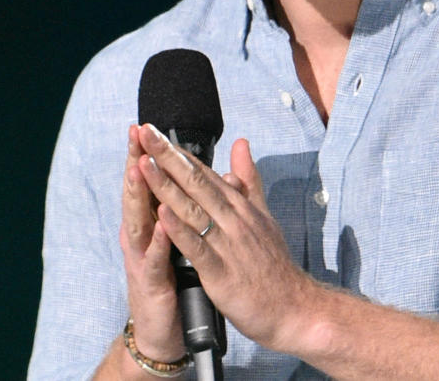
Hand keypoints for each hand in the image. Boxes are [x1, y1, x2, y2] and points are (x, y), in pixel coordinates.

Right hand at [118, 124, 184, 362]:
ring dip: (138, 194)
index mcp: (151, 224)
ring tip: (141, 167)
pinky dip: (158, 240)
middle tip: (136, 135)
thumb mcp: (180, 238)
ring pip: (138, 221)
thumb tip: (192, 176)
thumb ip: (183, 207)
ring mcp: (142, 259)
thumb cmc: (174, 279)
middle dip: (136, 163)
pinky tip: (162, 223)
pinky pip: (154, 259)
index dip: (148, 154)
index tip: (147, 125)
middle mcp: (141, 237)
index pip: (149, 182)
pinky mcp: (151, 283)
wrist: (169, 329)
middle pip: (137, 193)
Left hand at [137, 124, 315, 351]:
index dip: (177, 151)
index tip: (154, 131)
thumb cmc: (274, 264)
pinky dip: (180, 229)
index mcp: (239, 205)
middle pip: (195, 181)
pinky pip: (197, 247)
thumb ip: (248, 179)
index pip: (203, 171)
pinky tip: (162, 214)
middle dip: (167, 157)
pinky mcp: (221, 272)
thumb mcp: (263, 214)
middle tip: (145, 133)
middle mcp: (233, 218)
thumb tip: (241, 143)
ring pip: (192, 209)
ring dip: (166, 186)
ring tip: (144, 164)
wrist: (293, 307)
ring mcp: (227, 244)